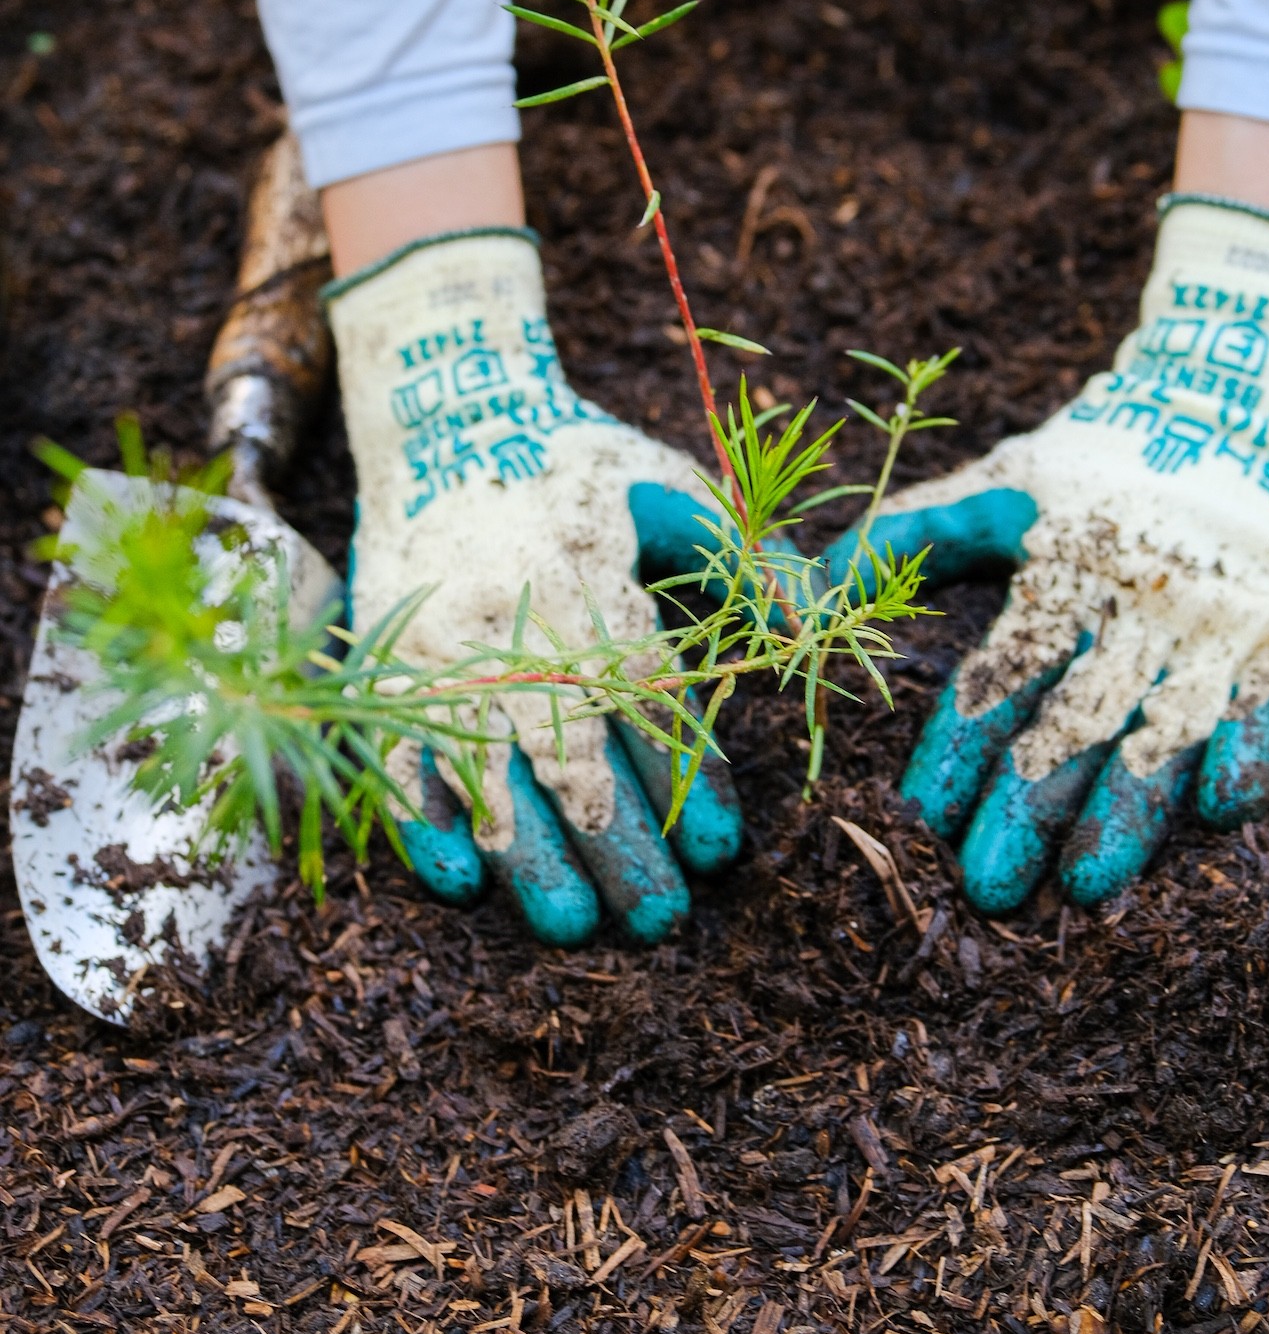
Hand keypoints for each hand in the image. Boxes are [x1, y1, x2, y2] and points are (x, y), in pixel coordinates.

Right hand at [326, 229, 740, 944]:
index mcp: (596, 585)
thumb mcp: (669, 483)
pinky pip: (395, 758)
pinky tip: (461, 881)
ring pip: (489, 779)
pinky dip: (422, 824)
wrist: (443, 410)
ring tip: (577, 923)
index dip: (691, 786)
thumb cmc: (574, 458)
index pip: (653, 707)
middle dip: (624, 851)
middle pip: (576, 762)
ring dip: (533, 861)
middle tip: (663, 920)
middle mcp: (518, 628)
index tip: (723, 851)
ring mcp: (443, 653)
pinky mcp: (386, 665)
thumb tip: (816, 621)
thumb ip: (744, 553)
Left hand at [828, 197, 1268, 909]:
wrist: (1236, 392)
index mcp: (1059, 571)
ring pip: (1164, 732)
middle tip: (986, 892)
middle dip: (1026, 811)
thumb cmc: (1097, 454)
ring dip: (1125, 812)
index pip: (997, 678)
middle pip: (1072, 722)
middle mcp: (1135, 603)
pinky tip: (1216, 812)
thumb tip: (804, 589)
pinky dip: (1246, 752)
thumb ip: (907, 538)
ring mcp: (1218, 621)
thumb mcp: (999, 488)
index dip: (955, 753)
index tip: (917, 822)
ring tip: (1086, 889)